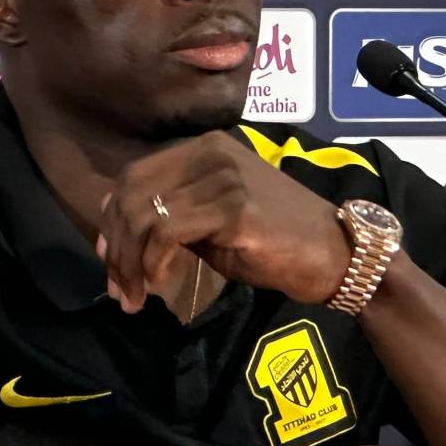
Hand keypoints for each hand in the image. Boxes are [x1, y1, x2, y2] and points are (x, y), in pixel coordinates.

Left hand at [95, 132, 350, 312]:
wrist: (336, 255)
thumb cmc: (276, 243)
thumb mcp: (213, 222)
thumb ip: (171, 217)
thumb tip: (116, 233)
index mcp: (204, 149)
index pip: (134, 176)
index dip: (112, 220)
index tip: (109, 260)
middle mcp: (210, 153)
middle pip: (133, 194)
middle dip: (116, 247)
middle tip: (118, 289)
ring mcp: (223, 177)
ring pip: (145, 215)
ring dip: (130, 263)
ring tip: (133, 297)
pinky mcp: (233, 208)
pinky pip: (169, 233)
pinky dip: (154, 263)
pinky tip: (159, 284)